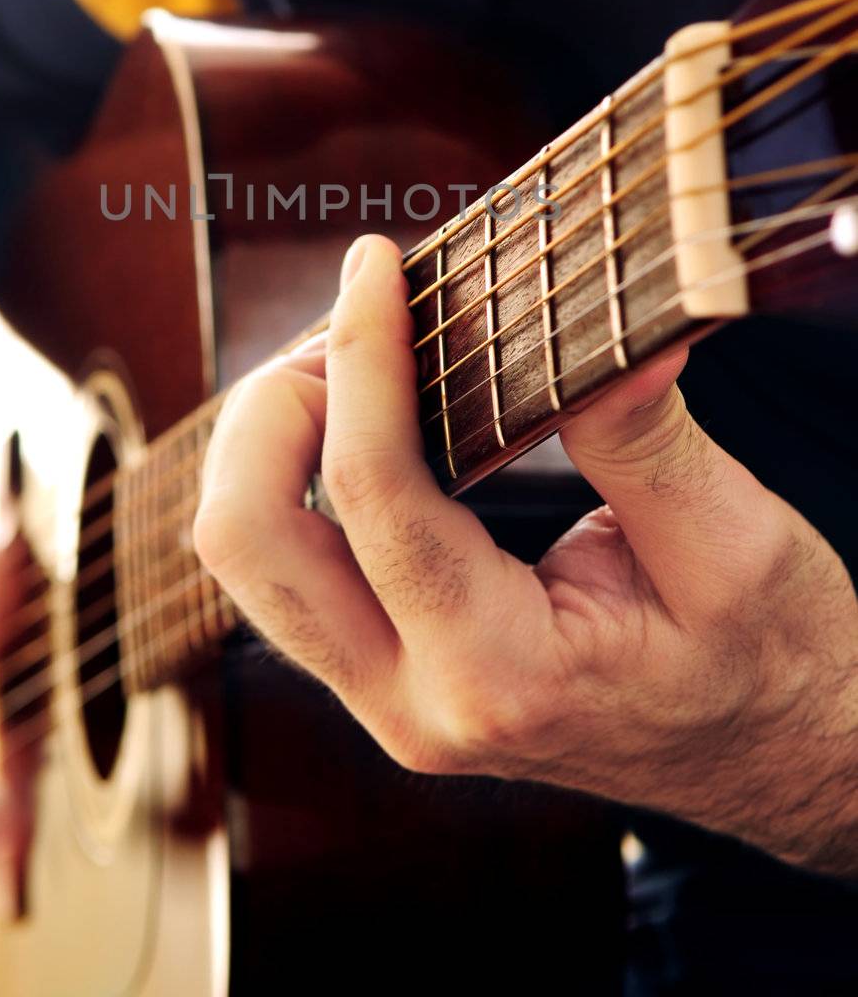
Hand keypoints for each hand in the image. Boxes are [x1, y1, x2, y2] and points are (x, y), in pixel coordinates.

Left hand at [196, 236, 857, 875]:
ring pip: (246, 561)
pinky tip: (359, 411)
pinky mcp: (387, 678)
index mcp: (500, 673)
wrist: (777, 760)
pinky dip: (295, 477)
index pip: (371, 494)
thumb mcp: (733, 543)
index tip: (377, 264)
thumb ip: (643, 437)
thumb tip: (599, 331)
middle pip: (246, 541)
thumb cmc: (771, 659)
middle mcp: (413, 702)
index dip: (360, 356)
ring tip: (352, 355)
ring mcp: (387, 698)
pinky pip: (289, 571)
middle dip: (272, 407)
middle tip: (353, 321)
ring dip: (271, 440)